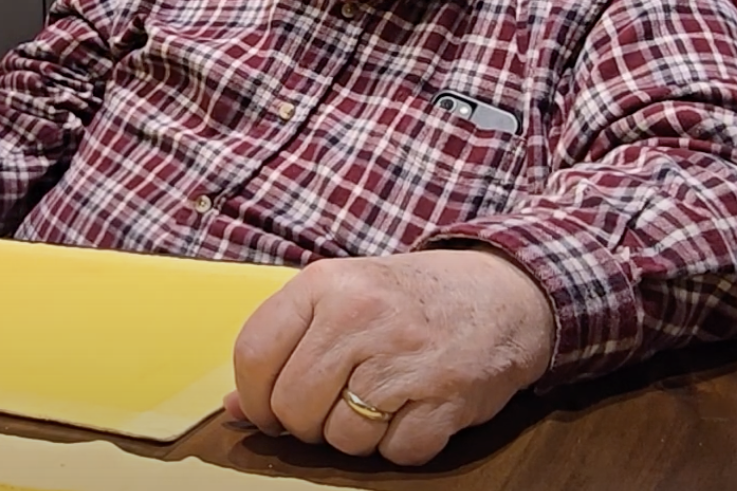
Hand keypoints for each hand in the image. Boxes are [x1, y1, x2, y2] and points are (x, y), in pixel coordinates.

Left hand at [223, 248, 554, 465]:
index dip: (253, 395)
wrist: (503, 293)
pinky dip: (402, 443)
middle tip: (336, 400)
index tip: (270, 406)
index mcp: (326, 282)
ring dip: (356, 433)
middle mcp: (360, 315)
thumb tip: (234, 409)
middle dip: (306, 421)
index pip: (253, 353)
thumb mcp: (343, 294)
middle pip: (293, 407)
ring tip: (382, 396)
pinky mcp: (444, 398)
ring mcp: (403, 358)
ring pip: (340, 439)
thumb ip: (288, 342)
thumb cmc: (409, 298)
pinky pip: (394, 453)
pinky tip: (415, 406)